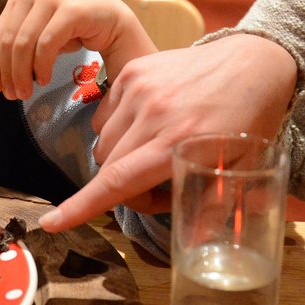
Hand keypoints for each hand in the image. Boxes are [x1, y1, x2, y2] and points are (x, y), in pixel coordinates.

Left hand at [0, 0, 155, 100]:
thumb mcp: (40, 37)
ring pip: (24, 44)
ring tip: (28, 92)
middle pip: (8, 43)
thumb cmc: (74, 31)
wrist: (113, 20)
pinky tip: (45, 80)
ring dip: (23, 74)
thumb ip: (19, 48)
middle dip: (9, 74)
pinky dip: (42, 66)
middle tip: (14, 96)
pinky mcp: (70, 9)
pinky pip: (46, 43)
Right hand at [39, 33, 297, 231]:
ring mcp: (138, 88)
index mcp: (177, 142)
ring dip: (118, 158)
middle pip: (108, 166)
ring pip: (103, 141)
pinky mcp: (132, 70)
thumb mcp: (242, 168)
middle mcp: (151, 113)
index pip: (118, 181)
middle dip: (124, 188)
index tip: (51, 223)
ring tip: (154, 155)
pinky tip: (147, 126)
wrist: (254, 60)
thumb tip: (195, 245)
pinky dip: (117, 128)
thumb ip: (214, 206)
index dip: (82, 206)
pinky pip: (105, 112)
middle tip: (160, 187)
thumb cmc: (250, 118)